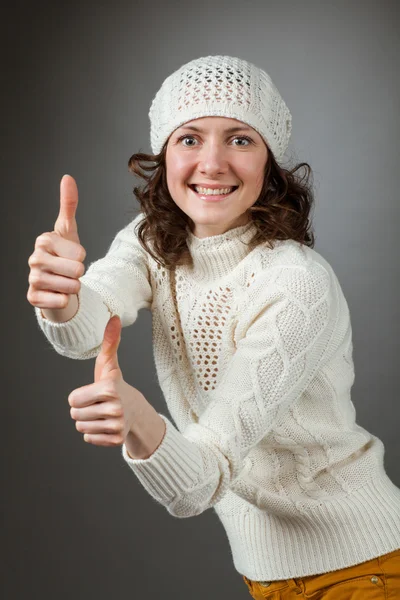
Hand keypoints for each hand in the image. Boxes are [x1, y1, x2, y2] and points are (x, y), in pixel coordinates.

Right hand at [27, 174, 86, 309]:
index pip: (80, 253)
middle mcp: (34, 258)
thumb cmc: (64, 255)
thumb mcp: (69, 231)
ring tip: (66, 283)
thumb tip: (67, 177)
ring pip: (71, 287)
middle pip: (76, 270)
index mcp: (44, 240)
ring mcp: (32, 279)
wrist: (57, 283)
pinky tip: (58, 294)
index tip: (71, 256)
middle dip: (80, 274)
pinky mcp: (33, 298)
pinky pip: (60, 302)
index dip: (81, 257)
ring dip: (74, 288)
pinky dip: (65, 300)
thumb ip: (69, 205)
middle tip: (70, 272)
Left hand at [68, 315, 142, 446]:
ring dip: (88, 422)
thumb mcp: (109, 365)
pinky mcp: (117, 440)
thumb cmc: (115, 385)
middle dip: (83, 410)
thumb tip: (115, 317)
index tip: (94, 393)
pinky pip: (89, 438)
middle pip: (75, 415)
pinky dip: (95, 434)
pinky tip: (106, 425)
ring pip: (81, 428)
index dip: (80, 396)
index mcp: (109, 389)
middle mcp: (115, 408)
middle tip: (99, 404)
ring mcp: (117, 426)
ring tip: (102, 414)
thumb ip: (109, 342)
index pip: (72, 400)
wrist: (137, 411)